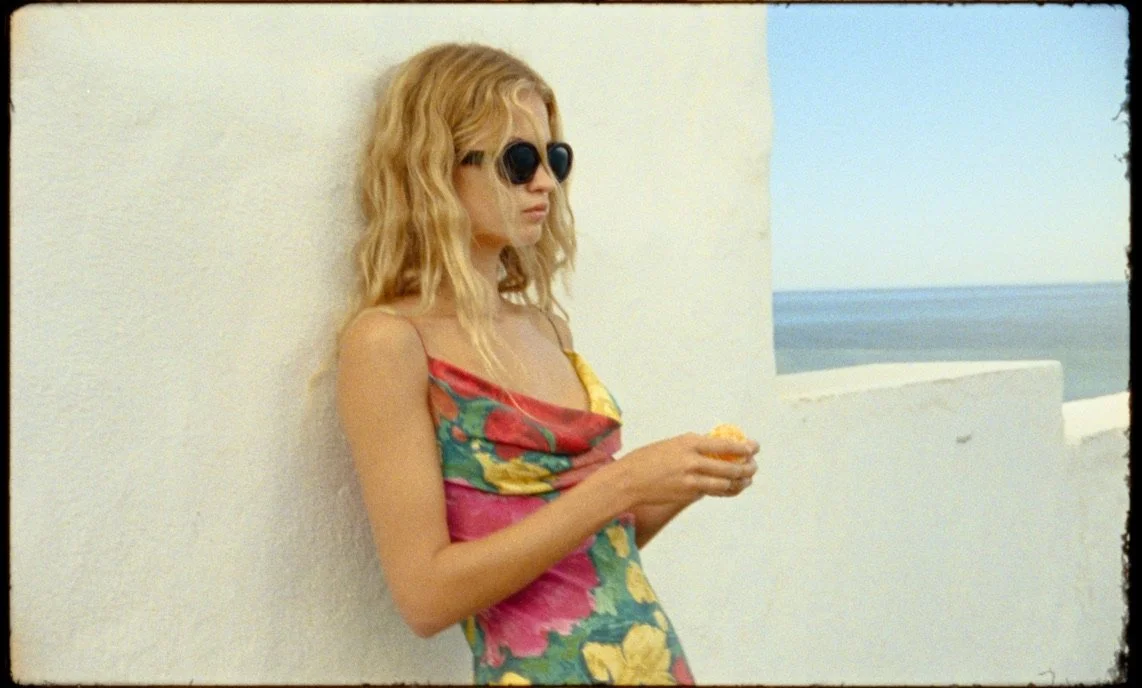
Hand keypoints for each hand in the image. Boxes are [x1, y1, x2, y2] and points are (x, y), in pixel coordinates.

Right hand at [613, 432, 758, 507]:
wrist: (628, 480)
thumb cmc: (647, 459)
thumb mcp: (672, 445)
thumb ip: (693, 447)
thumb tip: (715, 450)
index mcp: (689, 442)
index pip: (725, 445)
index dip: (744, 447)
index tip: (754, 447)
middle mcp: (693, 460)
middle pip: (730, 467)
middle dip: (747, 467)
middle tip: (754, 465)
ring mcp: (691, 480)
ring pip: (725, 483)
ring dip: (740, 482)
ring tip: (747, 479)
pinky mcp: (688, 494)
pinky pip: (713, 492)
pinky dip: (726, 490)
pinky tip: (732, 488)